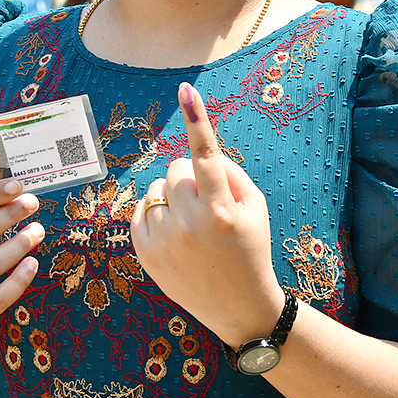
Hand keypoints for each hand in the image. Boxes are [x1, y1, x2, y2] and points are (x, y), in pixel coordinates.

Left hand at [130, 83, 283, 345]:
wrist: (239, 308)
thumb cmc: (251, 248)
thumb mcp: (255, 207)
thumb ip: (228, 172)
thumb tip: (194, 150)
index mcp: (220, 211)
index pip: (206, 154)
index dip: (196, 119)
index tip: (185, 89)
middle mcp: (188, 225)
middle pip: (175, 169)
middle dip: (190, 178)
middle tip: (208, 204)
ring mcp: (162, 241)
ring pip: (157, 188)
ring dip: (173, 197)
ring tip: (193, 226)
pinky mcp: (144, 253)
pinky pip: (142, 209)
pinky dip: (157, 213)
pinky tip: (176, 235)